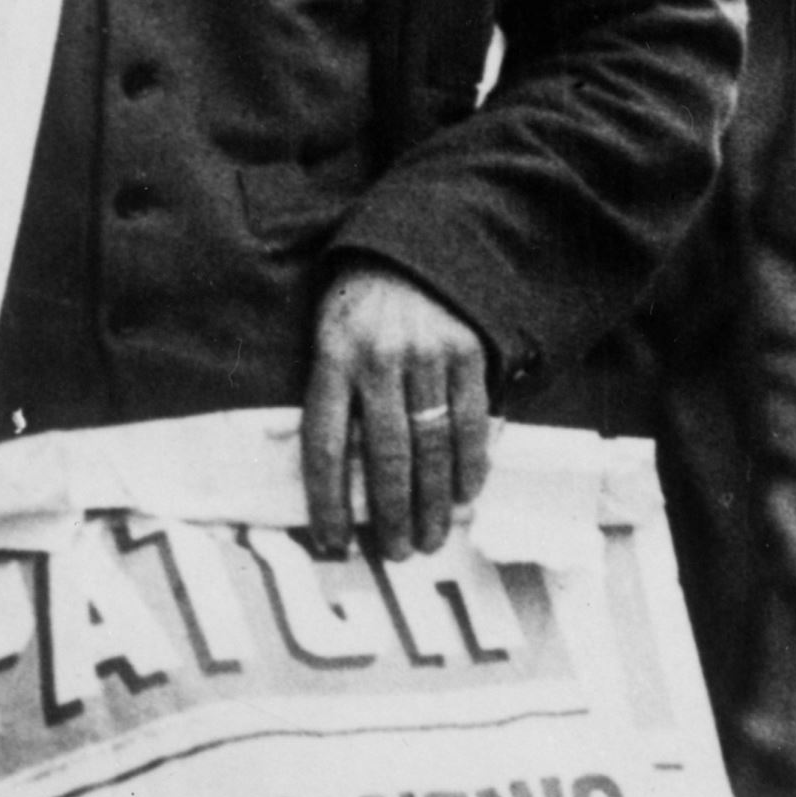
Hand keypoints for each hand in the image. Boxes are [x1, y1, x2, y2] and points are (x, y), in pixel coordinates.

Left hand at [302, 266, 492, 560]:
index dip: (328, 501)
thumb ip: (332, 396)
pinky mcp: (467, 351)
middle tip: (398, 554)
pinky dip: (469, 463)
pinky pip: (470, 420)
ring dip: (433, 502)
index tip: (333, 544)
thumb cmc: (359, 302)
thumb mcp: (326, 336)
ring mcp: (427, 355)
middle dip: (391, 514)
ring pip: (431, 446)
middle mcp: (379, 358)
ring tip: (431, 539)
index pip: (325, 445)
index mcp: (332, 356)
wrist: (412, 242)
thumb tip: (335, 478)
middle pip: (385, 456)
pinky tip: (466, 495)